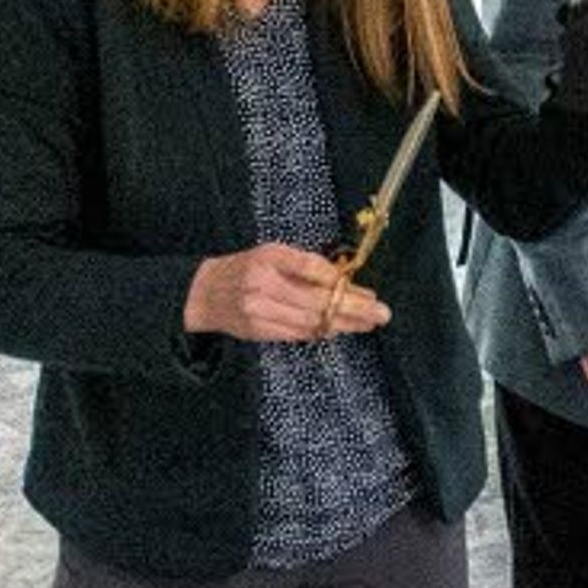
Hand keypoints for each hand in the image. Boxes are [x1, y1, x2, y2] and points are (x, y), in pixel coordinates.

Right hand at [187, 243, 387, 341]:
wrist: (206, 293)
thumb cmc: (245, 268)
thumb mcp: (272, 254)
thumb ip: (304, 264)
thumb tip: (343, 279)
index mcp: (268, 258)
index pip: (311, 269)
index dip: (342, 282)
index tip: (368, 291)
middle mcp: (263, 285)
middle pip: (317, 301)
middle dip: (354, 309)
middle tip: (381, 313)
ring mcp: (259, 311)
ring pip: (311, 321)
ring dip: (344, 324)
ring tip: (368, 323)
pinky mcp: (258, 331)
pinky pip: (298, 333)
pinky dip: (322, 331)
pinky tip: (340, 329)